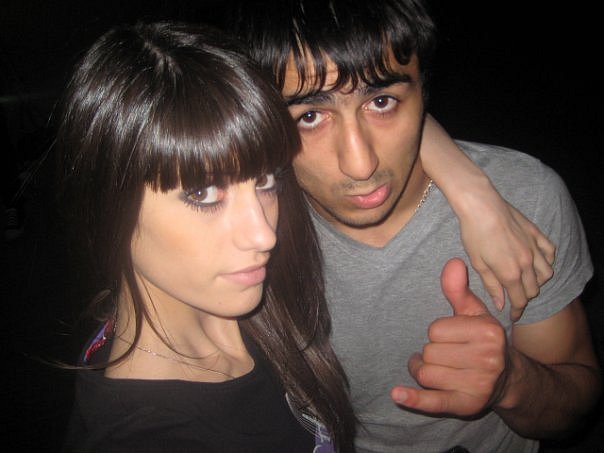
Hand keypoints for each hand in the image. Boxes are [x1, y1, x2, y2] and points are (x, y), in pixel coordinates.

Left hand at [391, 258, 508, 415]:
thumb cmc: (484, 340)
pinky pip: (433, 401)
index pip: (435, 329)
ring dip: (423, 371)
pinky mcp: (467, 405)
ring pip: (426, 374)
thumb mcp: (474, 313)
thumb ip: (458, 290)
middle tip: (445, 355)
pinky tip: (397, 394)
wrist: (508, 379)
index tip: (451, 337)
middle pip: (429, 352)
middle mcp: (486, 359)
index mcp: (487, 332)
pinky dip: (413, 399)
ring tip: (438, 369)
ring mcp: (478, 385)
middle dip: (430, 353)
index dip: (438, 333)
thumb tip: (453, 262)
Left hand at [458, 190, 554, 320]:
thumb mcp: (478, 263)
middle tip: (514, 297)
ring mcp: (534, 247)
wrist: (481, 206)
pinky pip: (550, 253)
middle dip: (525, 297)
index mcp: (510, 273)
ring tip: (526, 281)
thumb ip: (492, 285)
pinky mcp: (537, 234)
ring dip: (538, 281)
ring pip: (547, 274)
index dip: (516, 311)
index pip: (520, 300)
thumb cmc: (474, 234)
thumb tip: (500, 304)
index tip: (512, 315)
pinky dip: (547, 261)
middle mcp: (527, 263)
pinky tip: (538, 262)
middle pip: (534, 289)